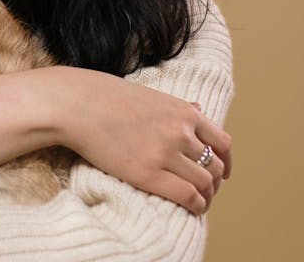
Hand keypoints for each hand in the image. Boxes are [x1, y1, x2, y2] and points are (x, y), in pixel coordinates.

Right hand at [48, 68, 231, 214]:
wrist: (78, 104)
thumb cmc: (108, 98)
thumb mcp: (151, 96)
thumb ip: (178, 106)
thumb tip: (198, 108)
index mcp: (184, 112)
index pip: (222, 142)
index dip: (225, 162)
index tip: (222, 173)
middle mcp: (181, 132)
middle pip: (214, 166)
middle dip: (214, 182)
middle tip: (205, 191)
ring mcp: (166, 153)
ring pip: (205, 183)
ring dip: (206, 196)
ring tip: (198, 202)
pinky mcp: (148, 173)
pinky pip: (187, 196)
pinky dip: (196, 205)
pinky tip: (192, 208)